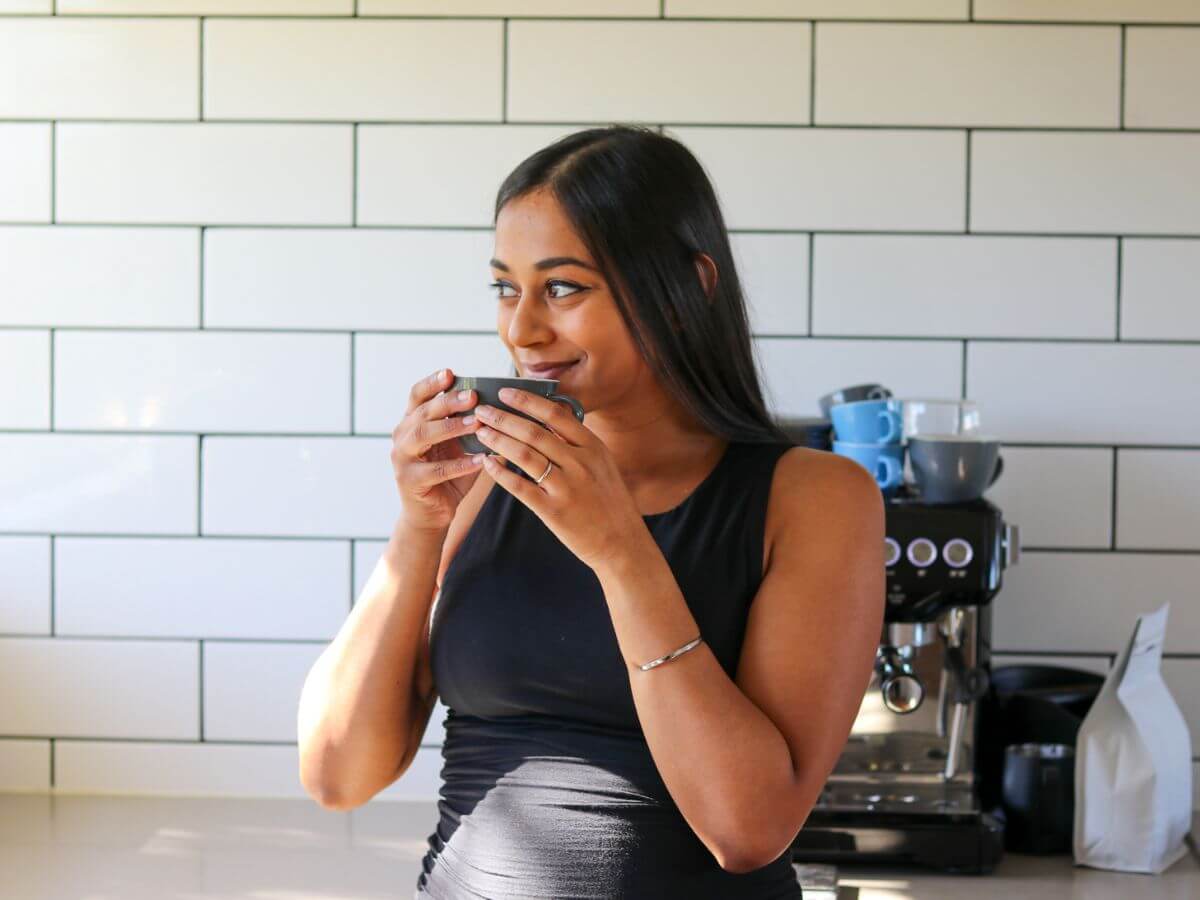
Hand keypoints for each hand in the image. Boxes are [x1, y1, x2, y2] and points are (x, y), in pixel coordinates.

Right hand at [390, 368, 485, 532]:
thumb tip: (498, 403)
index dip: (432, 383)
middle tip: (473, 396)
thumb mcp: (456, 446)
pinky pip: (436, 471)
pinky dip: (459, 465)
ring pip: (423, 436)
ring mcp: (402, 459)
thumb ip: (467, 425)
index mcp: (411, 423)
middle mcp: (402, 436)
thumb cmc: (448, 475)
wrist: (431, 515)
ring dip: (452, 428)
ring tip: (477, 423)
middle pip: (422, 412)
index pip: (416, 396)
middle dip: (448, 402)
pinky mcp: (410, 482)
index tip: (451, 373)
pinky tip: (480, 461)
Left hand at [472, 387, 644, 569]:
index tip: (505, 392)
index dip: (527, 400)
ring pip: (524, 455)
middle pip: (534, 432)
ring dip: (498, 440)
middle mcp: (580, 463)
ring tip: (481, 432)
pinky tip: (488, 463)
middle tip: (482, 410)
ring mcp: (567, 487)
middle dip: (503, 418)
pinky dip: (500, 473)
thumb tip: (550, 420)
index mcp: (593, 447)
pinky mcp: (553, 511)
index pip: (555, 415)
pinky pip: (520, 487)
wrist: (622, 543)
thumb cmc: (610, 502)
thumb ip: (578, 443)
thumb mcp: (602, 464)